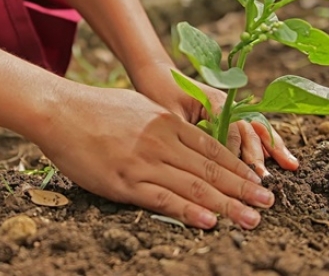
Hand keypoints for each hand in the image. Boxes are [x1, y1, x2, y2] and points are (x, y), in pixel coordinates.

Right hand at [35, 84, 275, 229]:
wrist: (60, 111)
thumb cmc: (96, 108)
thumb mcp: (138, 106)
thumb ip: (164, 124)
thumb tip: (183, 136)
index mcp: (166, 122)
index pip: (212, 149)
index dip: (238, 167)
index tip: (257, 181)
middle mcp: (162, 141)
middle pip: (211, 170)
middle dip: (243, 188)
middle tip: (268, 203)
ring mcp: (144, 162)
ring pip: (194, 187)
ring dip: (227, 205)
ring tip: (251, 218)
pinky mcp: (124, 181)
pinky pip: (162, 199)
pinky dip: (188, 212)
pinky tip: (209, 222)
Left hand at [128, 60, 298, 177]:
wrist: (157, 74)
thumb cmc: (159, 93)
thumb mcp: (169, 114)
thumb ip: (187, 133)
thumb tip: (199, 160)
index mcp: (213, 101)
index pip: (230, 130)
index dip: (235, 153)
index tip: (238, 174)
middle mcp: (227, 104)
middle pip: (248, 130)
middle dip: (258, 155)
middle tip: (264, 178)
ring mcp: (231, 108)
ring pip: (256, 129)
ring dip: (272, 147)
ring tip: (290, 165)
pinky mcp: (229, 115)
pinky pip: (251, 129)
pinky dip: (267, 143)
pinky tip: (282, 157)